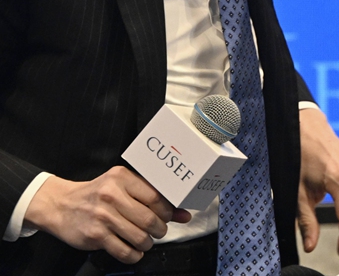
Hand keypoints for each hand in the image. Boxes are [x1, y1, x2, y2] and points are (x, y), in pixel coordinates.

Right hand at [23, 166, 189, 263]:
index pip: (156, 197)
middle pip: (150, 219)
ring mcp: (102, 217)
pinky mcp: (95, 235)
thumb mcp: (120, 186)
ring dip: (148, 243)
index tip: (169, 216)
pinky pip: (124, 251)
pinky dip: (134, 255)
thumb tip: (183, 213)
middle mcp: (112, 196)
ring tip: (145, 240)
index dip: (167, 211)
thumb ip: (150, 196)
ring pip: (139, 237)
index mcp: (122, 178)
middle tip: (158, 231)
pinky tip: (134, 251)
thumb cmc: (95, 194)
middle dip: (160, 230)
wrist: (59, 205)